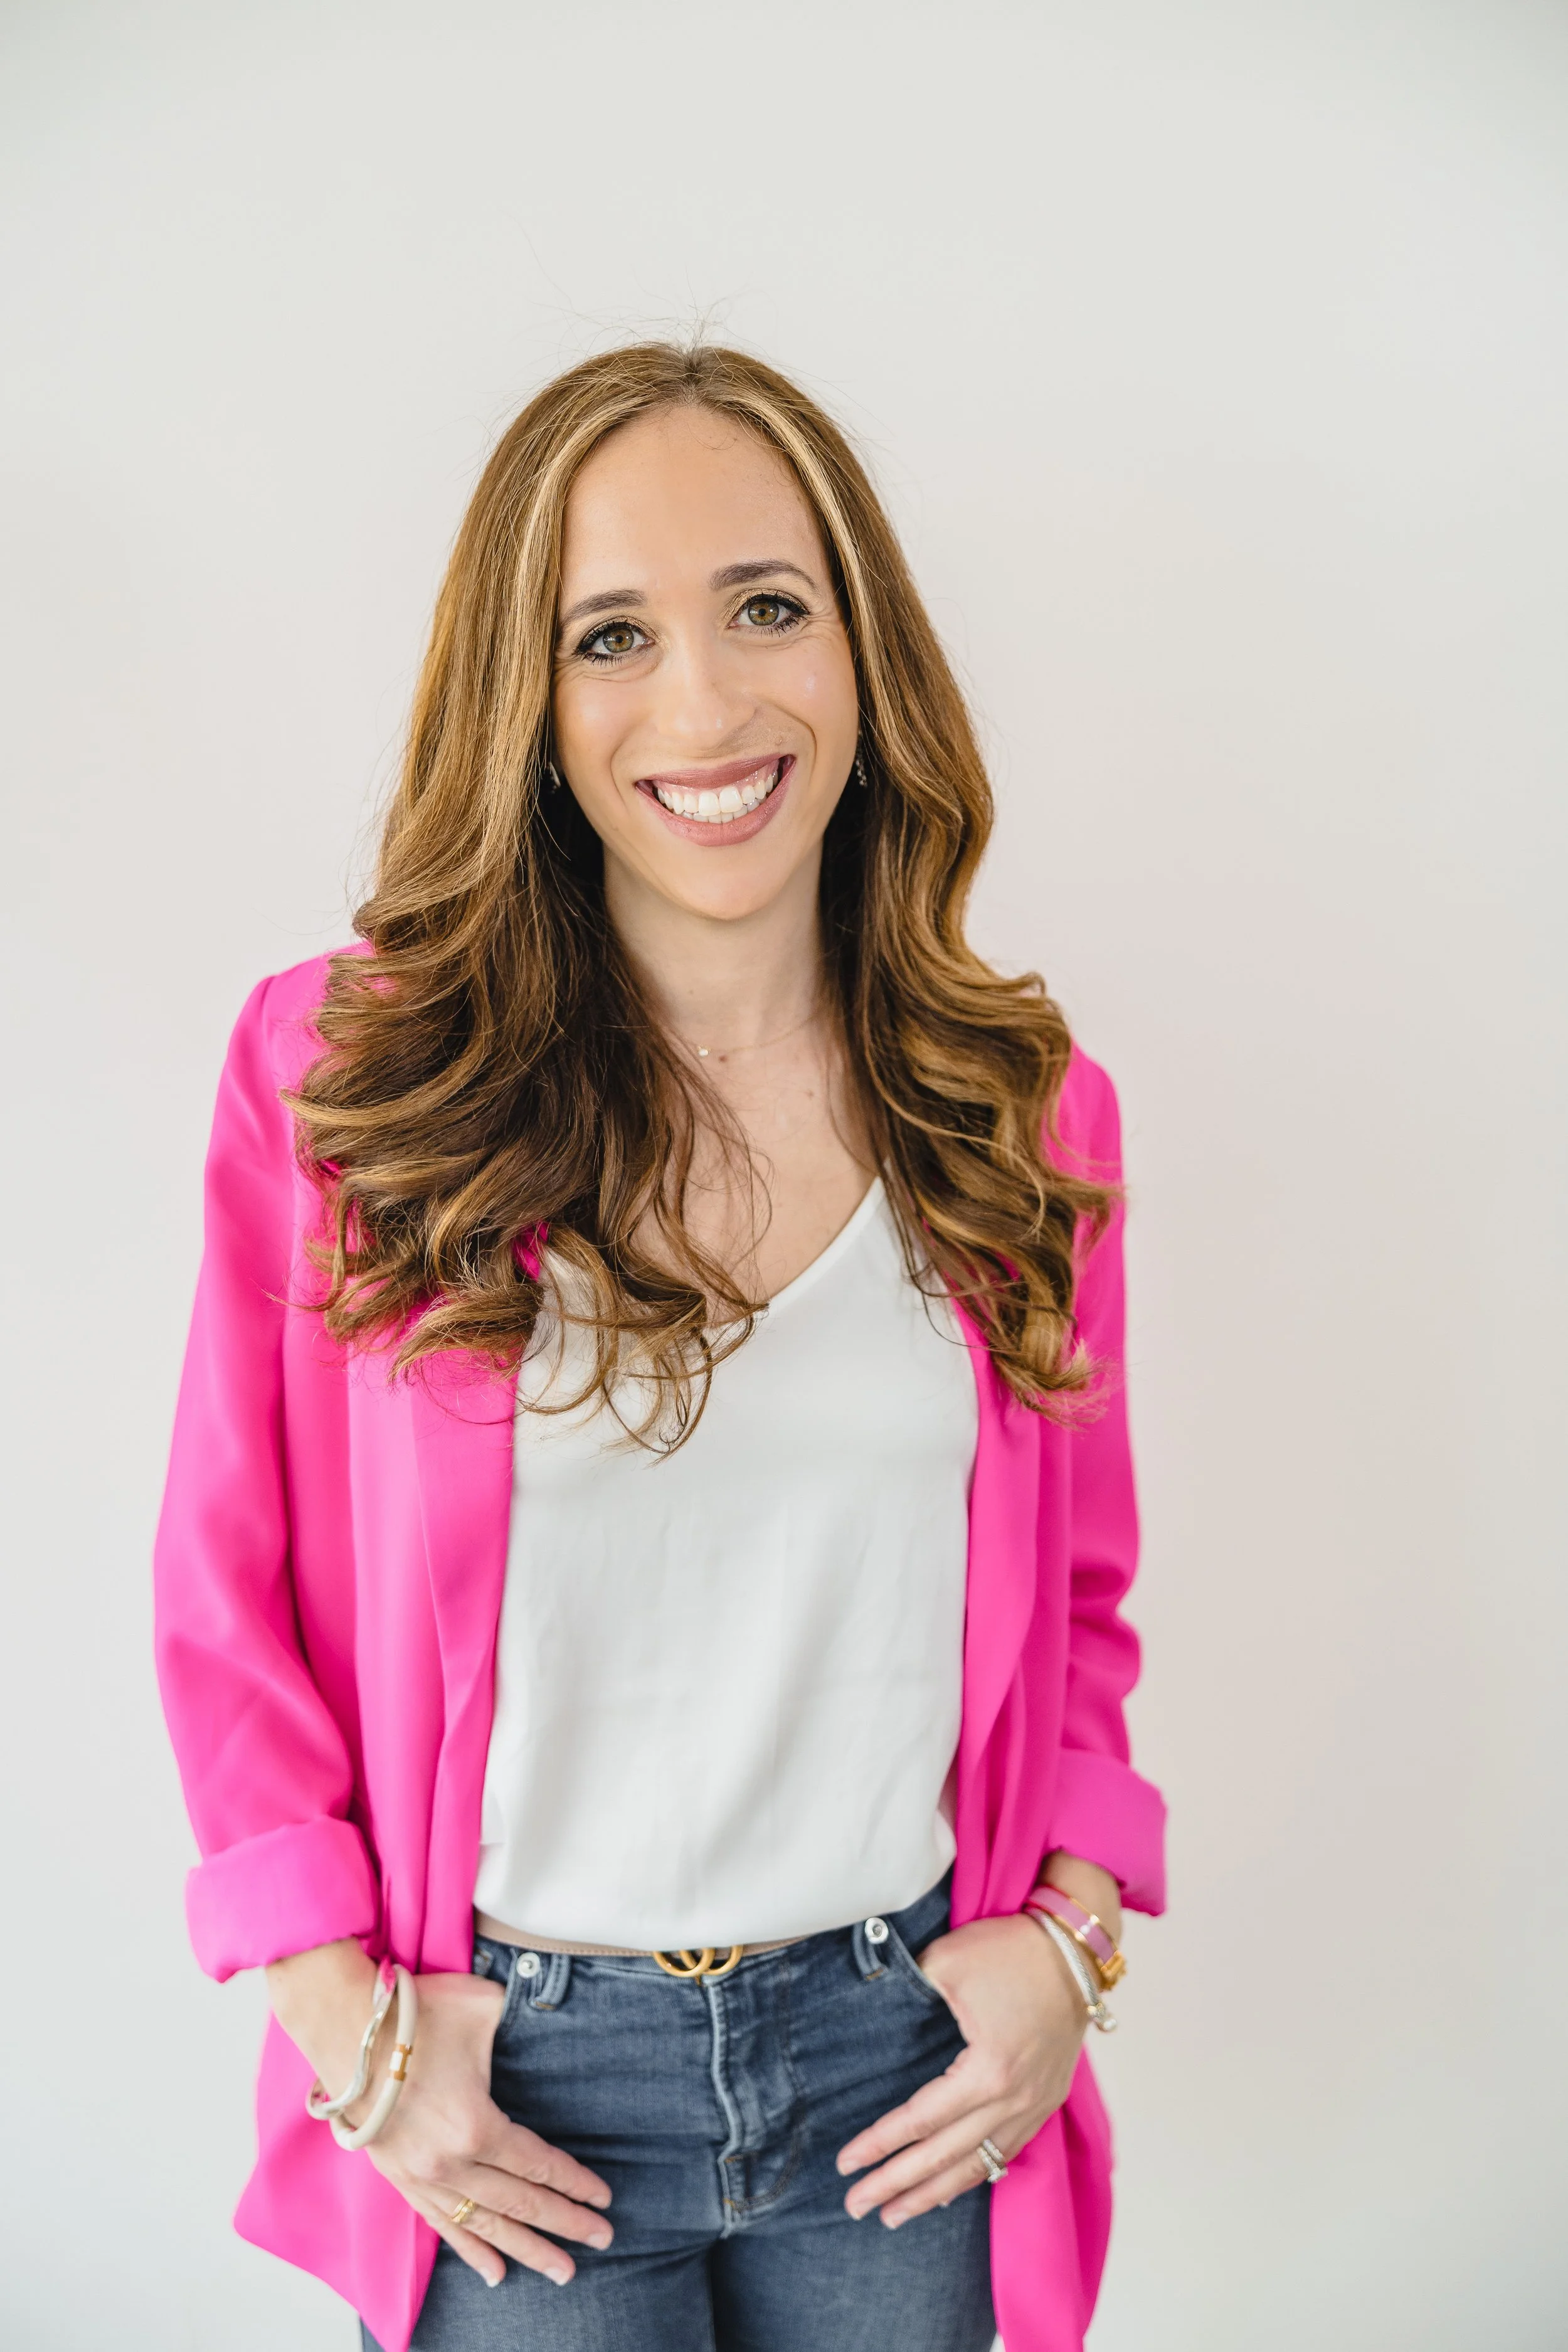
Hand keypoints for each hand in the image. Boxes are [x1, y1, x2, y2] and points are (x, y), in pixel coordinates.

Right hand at [268, 1943, 611, 2286]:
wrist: (345, 2027)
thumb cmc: (416, 2013)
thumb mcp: (482, 2007)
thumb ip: (519, 2019)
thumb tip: (542, 2010)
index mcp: (476, 2126)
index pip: (537, 2165)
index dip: (574, 2183)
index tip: (603, 2200)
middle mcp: (451, 2163)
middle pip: (519, 2203)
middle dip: (564, 2224)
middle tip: (602, 2240)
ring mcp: (423, 2176)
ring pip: (485, 2224)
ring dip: (526, 2249)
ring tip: (561, 2271)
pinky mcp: (400, 2178)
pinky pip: (443, 2224)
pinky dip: (471, 2249)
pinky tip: (496, 2272)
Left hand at [835, 1913, 1085, 2226]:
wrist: (1075, 1948)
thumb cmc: (1011, 1951)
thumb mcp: (947, 1962)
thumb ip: (906, 1990)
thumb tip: (872, 2012)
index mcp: (988, 2071)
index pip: (920, 2120)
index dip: (879, 2144)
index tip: (845, 2164)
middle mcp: (1014, 2099)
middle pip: (945, 2156)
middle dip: (896, 2184)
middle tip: (856, 2207)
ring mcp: (1035, 2104)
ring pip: (977, 2163)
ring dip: (934, 2192)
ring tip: (895, 2215)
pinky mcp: (1046, 2099)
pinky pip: (1005, 2151)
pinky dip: (974, 2174)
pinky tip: (949, 2189)